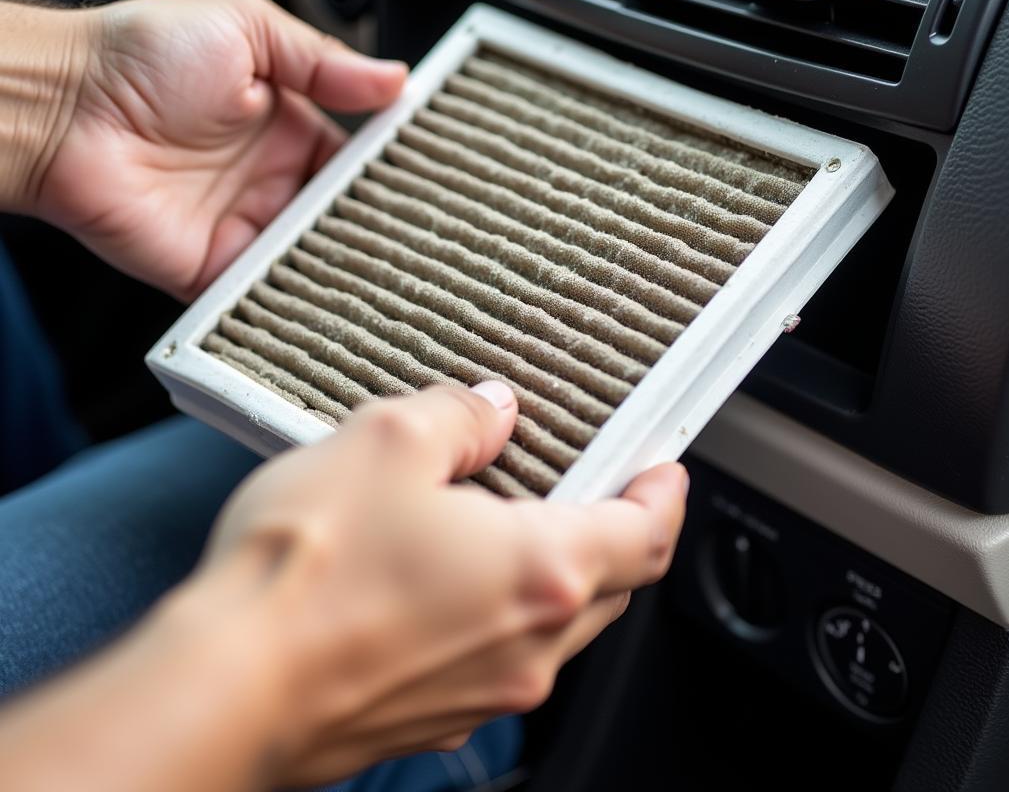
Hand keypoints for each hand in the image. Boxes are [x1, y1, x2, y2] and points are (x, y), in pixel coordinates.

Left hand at [28, 0, 405, 298]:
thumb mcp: (245, 26)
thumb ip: (323, 58)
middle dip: (376, 226)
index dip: (389, 169)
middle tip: (419, 234)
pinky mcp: (214, 269)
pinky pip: (266, 293)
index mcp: (284, 125)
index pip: (354, 158)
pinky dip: (297, 300)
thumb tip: (393, 78)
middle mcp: (269, 181)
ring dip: (346, 264)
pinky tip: (334, 298)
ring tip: (392, 271)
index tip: (425, 177)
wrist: (63, 107)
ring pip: (314, 258)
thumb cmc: (140, 55)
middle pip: (341, 215)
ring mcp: (244, 227)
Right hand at [200, 381, 687, 786]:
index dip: (666, 496)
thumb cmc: (303, 575)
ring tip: (509, 521)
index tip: (665, 469)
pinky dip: (498, 611)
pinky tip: (445, 578)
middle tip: (594, 486)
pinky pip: (496, 656)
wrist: (224, 687)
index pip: (646, 536)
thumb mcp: (387, 443)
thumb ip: (458, 417)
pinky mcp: (434, 716)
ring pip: (554, 625)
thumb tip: (492, 410)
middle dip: (613, 531)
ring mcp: (483, 692)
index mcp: (539, 572)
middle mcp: (527, 646)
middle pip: (609, 585)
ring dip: (552, 572)